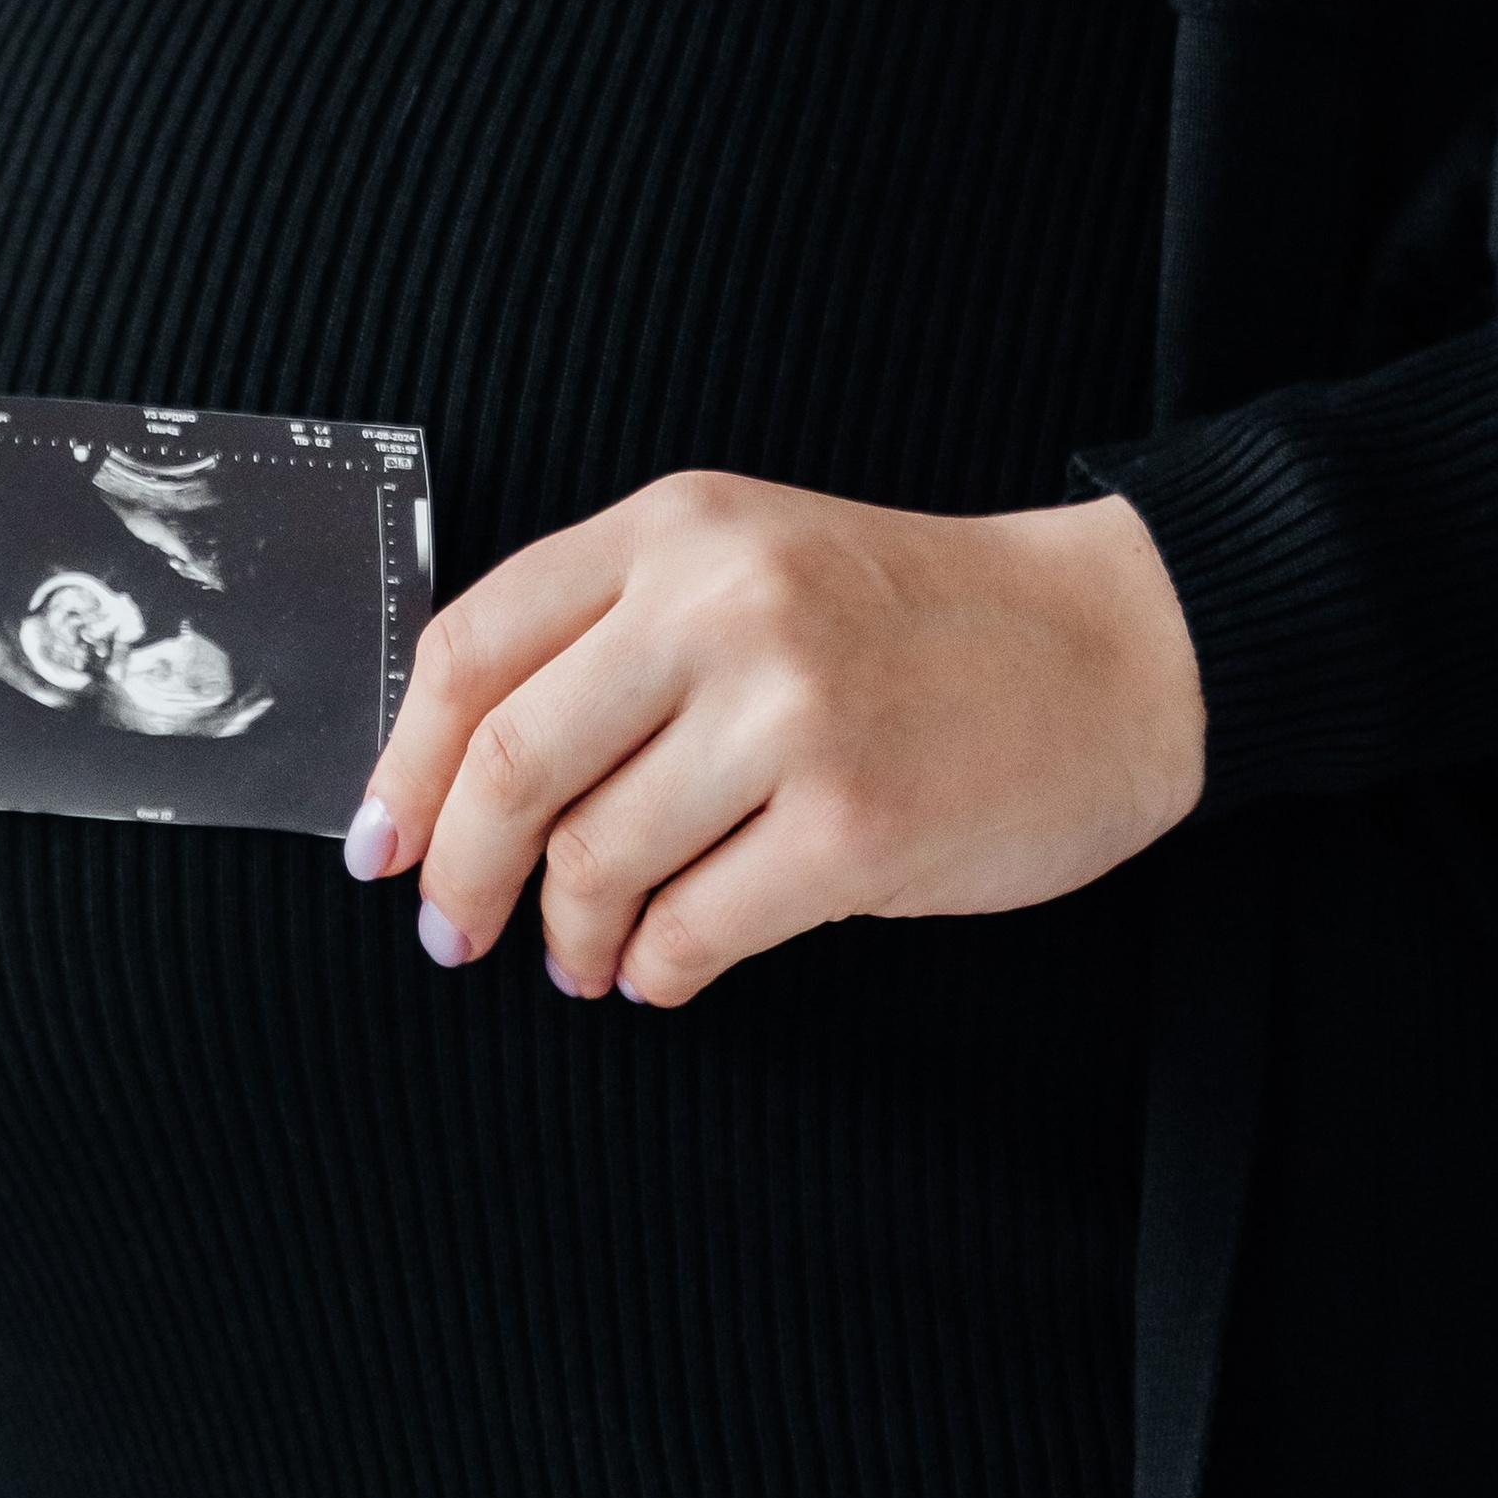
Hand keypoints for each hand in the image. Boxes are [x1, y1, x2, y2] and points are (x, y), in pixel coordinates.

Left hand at [348, 475, 1206, 1006]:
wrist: (1114, 648)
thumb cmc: (921, 620)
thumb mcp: (754, 559)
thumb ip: (616, 629)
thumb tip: (459, 773)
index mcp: (679, 528)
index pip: (473, 644)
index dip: (406, 762)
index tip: (383, 841)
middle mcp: (722, 605)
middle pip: (512, 762)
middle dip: (461, 872)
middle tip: (454, 929)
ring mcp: (790, 717)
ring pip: (596, 860)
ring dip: (569, 935)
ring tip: (585, 953)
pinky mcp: (853, 826)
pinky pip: (692, 931)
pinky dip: (657, 969)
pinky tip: (667, 964)